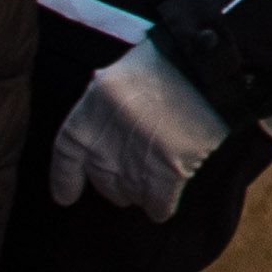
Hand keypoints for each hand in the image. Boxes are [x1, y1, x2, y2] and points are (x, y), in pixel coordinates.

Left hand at [48, 38, 236, 220]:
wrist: (206, 66)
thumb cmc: (168, 63)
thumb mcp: (123, 75)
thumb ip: (107, 104)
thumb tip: (103, 127)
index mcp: (91, 111)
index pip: (67, 154)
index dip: (65, 178)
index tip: (65, 198)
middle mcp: (107, 141)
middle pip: (102, 177)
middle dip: (112, 186)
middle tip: (125, 186)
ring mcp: (137, 159)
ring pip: (129, 193)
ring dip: (138, 194)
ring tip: (150, 188)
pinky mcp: (169, 171)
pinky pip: (159, 202)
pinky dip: (161, 208)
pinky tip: (163, 209)